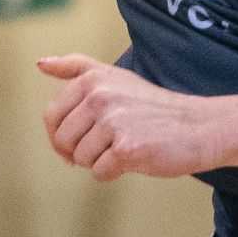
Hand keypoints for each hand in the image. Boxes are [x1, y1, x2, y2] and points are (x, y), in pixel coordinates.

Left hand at [38, 55, 221, 181]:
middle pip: (63, 140)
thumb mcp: (114, 76)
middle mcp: (100, 97)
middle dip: (78, 151)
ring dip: (98, 161)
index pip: (51, 116)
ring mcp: (114, 122)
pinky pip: (99, 172)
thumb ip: (76, 67)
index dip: (59, 136)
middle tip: (104, 147)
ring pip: (80, 158)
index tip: (76, 141)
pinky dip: (112, 172)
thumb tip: (40, 63)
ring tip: (122, 148)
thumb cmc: (152, 106)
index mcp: (92, 79)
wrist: (197, 126)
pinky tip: (132, 159)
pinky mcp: (127, 149)